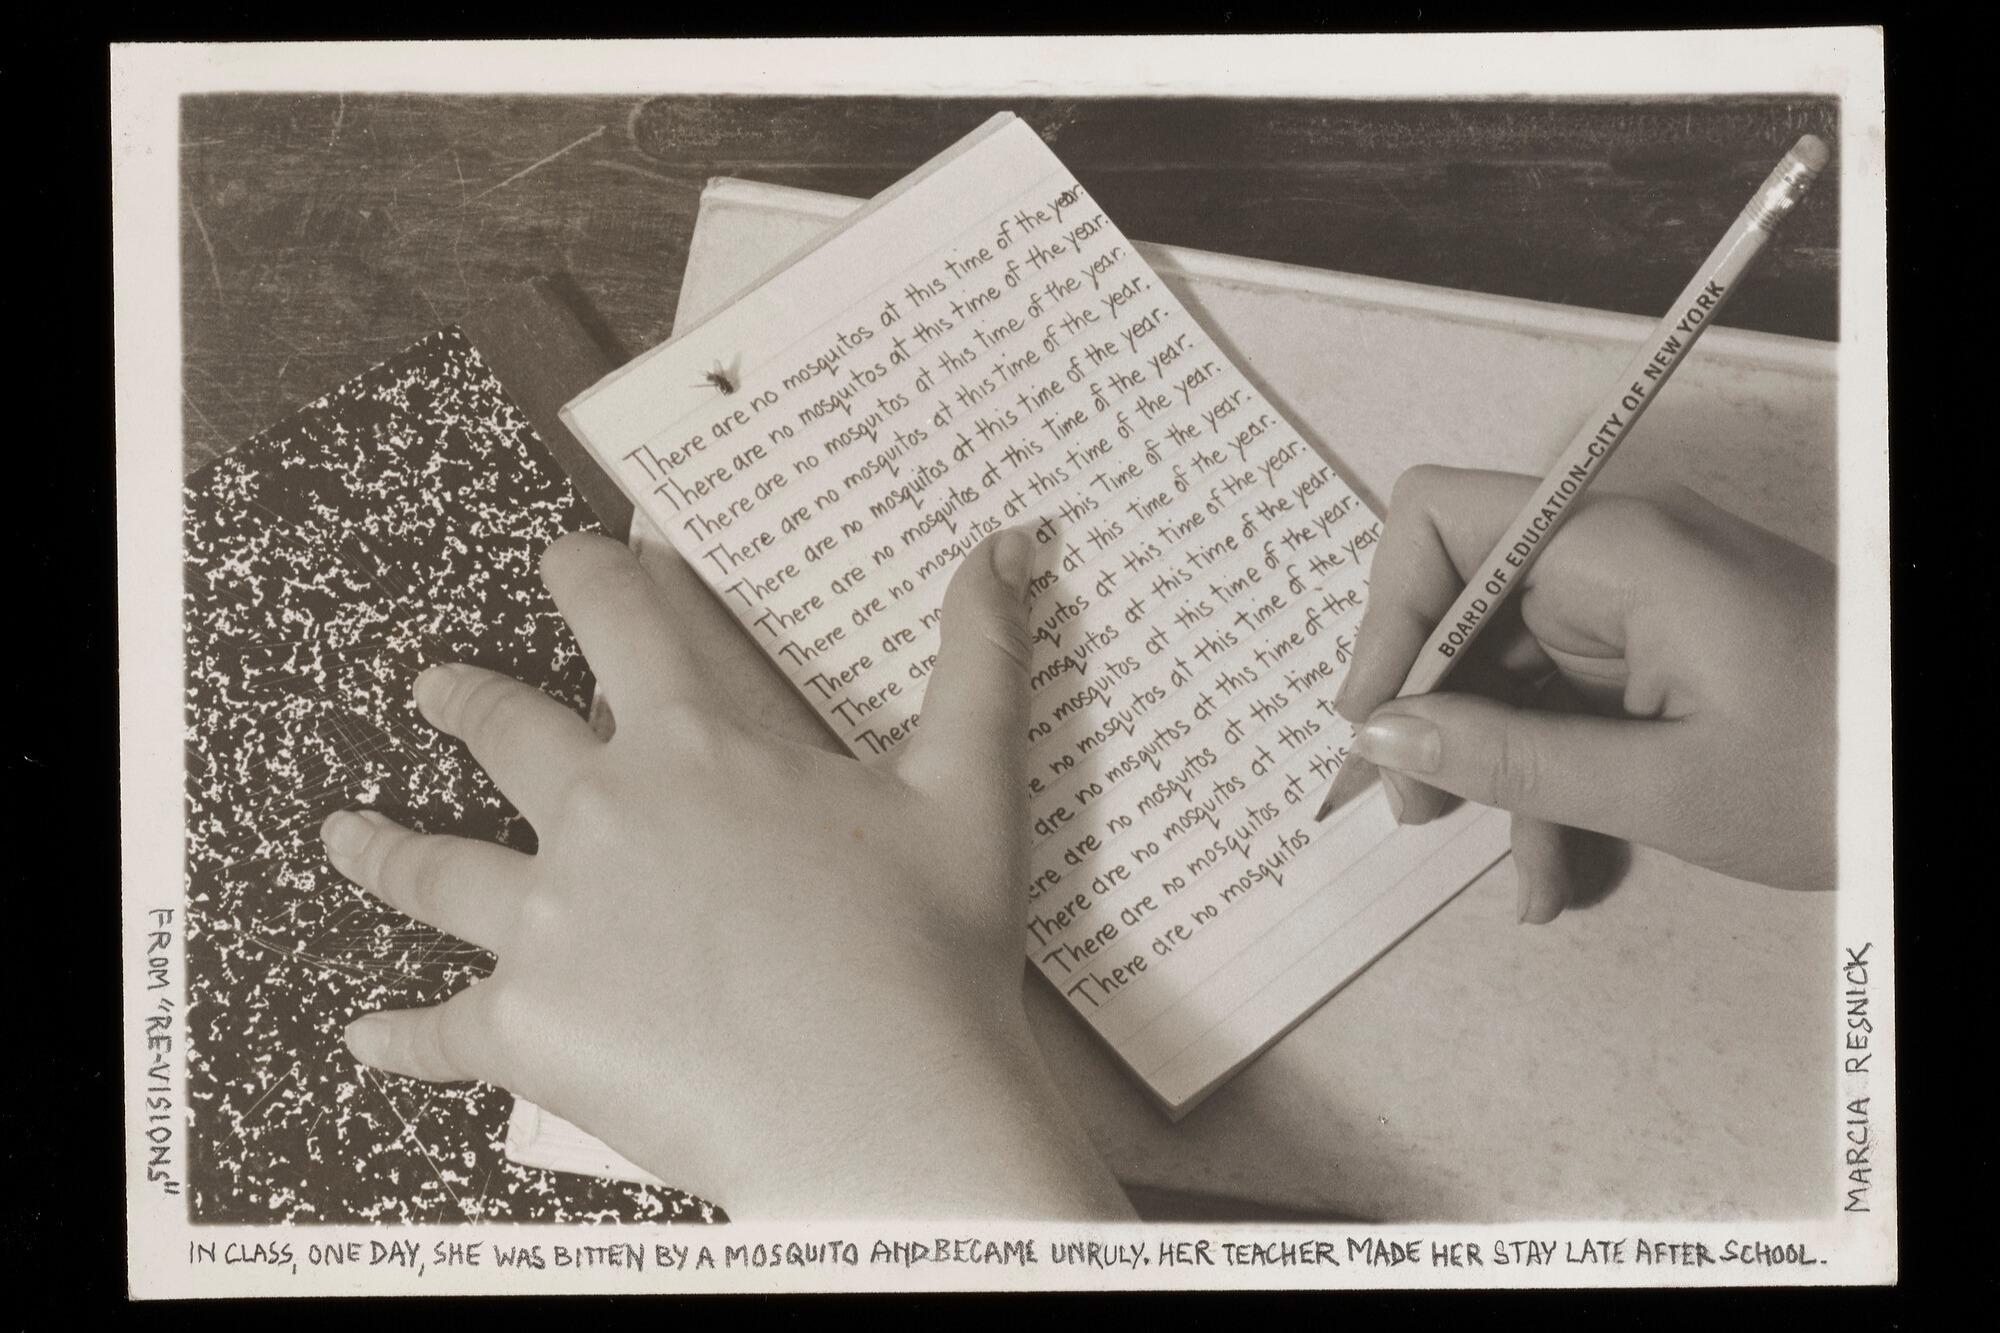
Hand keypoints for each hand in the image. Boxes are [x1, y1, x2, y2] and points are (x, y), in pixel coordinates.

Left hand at [320, 527, 1131, 1218]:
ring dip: (382, 847)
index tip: (565, 555)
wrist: (880, 1102)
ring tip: (343, 833)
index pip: (622, 620)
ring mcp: (553, 921)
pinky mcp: (529, 1026)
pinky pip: (441, 1029)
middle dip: (463, 699)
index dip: (588, 572)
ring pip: (435, 868)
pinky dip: (399, 1036)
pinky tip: (364, 1036)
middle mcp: (603, 814)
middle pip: (506, 731)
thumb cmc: (931, 948)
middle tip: (432, 688)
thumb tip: (1013, 543)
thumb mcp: (970, 785)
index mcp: (698, 745)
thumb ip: (981, 656)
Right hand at [1336, 466, 1835, 920]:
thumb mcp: (1661, 787)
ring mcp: (1634, 599)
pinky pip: (1559, 698)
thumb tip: (1382, 737)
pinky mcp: (1652, 646)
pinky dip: (1547, 775)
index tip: (1373, 722)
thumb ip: (1508, 759)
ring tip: (1524, 873)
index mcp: (1616, 547)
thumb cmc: (1844, 770)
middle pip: (1461, 602)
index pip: (1440, 522)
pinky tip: (1559, 866)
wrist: (1952, 782)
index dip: (1385, 616)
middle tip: (1422, 814)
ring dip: (1497, 770)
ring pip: (1506, 667)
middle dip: (1432, 712)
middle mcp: (1614, 553)